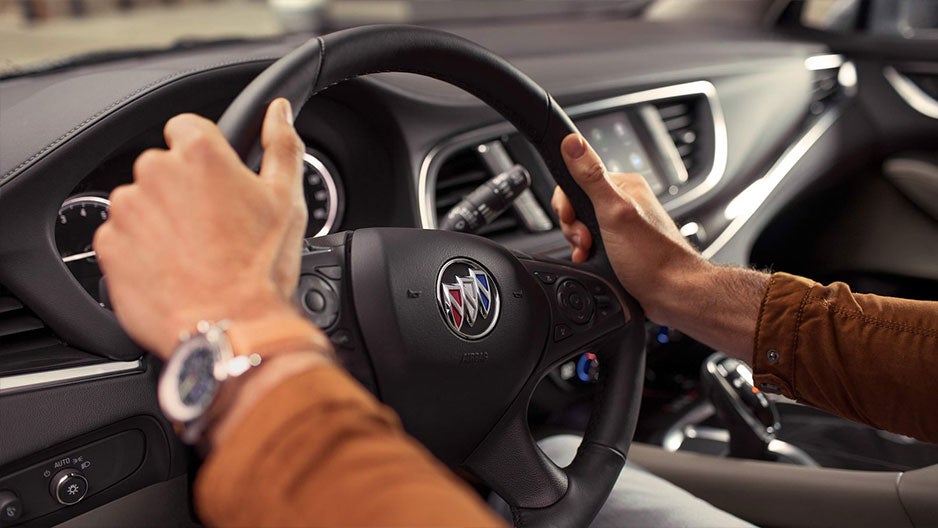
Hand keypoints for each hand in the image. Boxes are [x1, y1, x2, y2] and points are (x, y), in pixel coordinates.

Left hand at [94, 99, 315, 358]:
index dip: (206, 156)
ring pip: (142, 203)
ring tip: (194, 254)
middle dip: (184, 191)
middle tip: (214, 228)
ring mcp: (126, 209)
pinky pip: (122, 237)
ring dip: (162, 220)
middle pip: (163, 167)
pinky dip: (141, 250)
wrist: (230, 327)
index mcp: (199, 154)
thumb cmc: (260, 268)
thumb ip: (281, 146)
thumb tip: (278, 112)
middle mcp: (155, 172)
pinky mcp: (108, 245)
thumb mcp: (286, 200)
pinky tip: (173, 270)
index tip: (218, 184)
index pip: (188, 128)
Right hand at [551, 133, 767, 356]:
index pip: (576, 179)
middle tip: (589, 240)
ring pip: (582, 227)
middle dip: (574, 226)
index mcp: (624, 185)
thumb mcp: (614, 212)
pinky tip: (593, 261)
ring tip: (593, 253)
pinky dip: (587, 254)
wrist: (672, 294)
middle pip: (577, 205)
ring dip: (579, 243)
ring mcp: (622, 225)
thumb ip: (590, 176)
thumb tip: (572, 141)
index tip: (575, 219)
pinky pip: (592, 243)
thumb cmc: (652, 256)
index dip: (568, 203)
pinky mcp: (620, 245)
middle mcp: (624, 202)